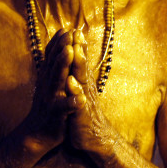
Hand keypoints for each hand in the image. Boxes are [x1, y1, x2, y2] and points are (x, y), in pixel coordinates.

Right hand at [29, 30, 78, 148]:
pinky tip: (79, 99)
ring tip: (70, 52)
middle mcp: (48, 85)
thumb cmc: (47, 107)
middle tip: (69, 33)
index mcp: (48, 78)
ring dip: (63, 65)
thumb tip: (58, 48)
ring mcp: (51, 99)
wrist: (35, 135)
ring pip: (57, 80)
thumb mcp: (49, 85)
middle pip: (55, 63)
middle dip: (62, 48)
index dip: (59, 43)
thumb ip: (53, 68)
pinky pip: (64, 108)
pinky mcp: (55, 115)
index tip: (66, 28)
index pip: (52, 57)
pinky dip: (71, 103)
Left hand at [65, 30, 114, 156]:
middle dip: (79, 49)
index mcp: (83, 83)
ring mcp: (85, 101)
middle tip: (76, 32)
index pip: (80, 62)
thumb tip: (78, 57)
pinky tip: (71, 84)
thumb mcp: (81, 93)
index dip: (78, 46)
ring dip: (79, 65)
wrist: (95, 139)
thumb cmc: (84, 114)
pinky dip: (75, 93)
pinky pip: (78, 103)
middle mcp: (86, 89)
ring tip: (76, 51)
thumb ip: (80, 75)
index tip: (74, 28)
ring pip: (82, 80)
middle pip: (82, 66)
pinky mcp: (81, 116)